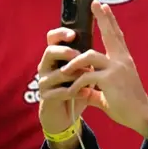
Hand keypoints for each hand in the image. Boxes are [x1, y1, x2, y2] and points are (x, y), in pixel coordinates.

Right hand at [35, 28, 94, 148]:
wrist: (66, 115)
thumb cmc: (76, 88)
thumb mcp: (83, 71)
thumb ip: (87, 58)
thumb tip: (103, 42)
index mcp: (56, 56)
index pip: (52, 38)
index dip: (60, 33)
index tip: (73, 34)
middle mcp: (46, 66)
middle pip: (50, 51)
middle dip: (65, 52)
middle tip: (78, 55)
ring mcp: (44, 81)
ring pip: (57, 73)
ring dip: (74, 75)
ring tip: (87, 78)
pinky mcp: (46, 96)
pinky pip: (59, 91)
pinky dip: (74, 92)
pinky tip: (85, 93)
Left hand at [43, 2, 147, 137]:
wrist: (142, 116)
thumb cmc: (127, 105)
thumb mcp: (110, 92)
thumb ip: (96, 88)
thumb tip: (83, 90)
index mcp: (123, 60)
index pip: (116, 36)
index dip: (110, 21)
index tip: (104, 6)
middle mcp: (122, 60)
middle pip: (110, 34)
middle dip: (102, 18)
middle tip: (95, 4)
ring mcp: (116, 68)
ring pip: (90, 56)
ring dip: (75, 62)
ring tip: (65, 69)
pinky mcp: (110, 80)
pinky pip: (87, 77)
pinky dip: (77, 84)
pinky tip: (72, 92)